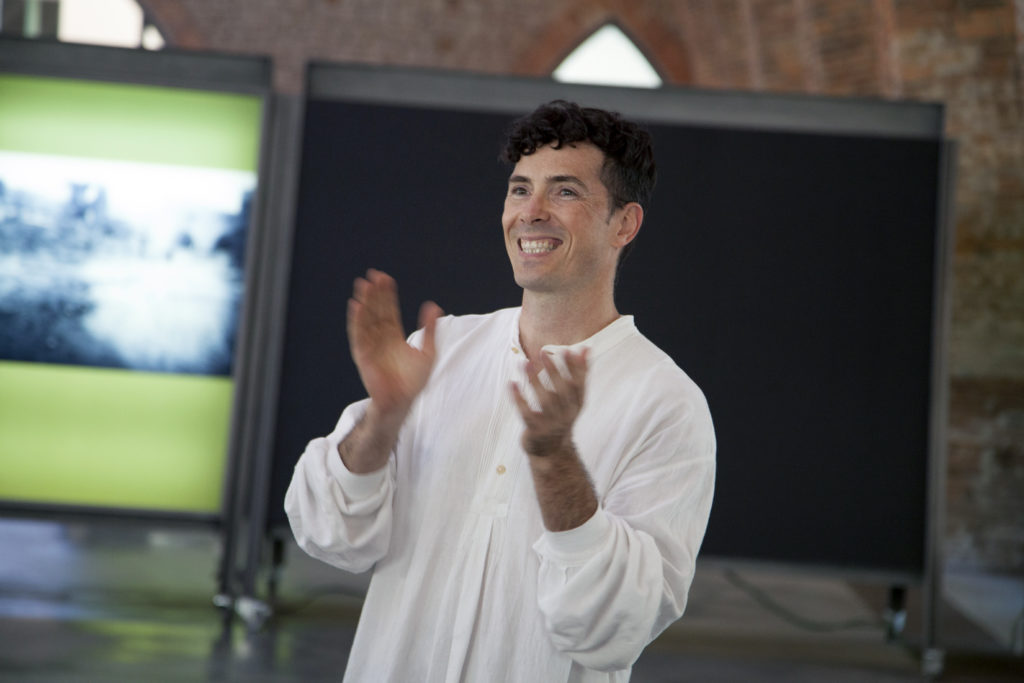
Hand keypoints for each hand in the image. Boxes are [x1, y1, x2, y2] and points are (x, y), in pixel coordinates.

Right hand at [347, 269, 441, 421]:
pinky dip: (357, 320)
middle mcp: (380, 338)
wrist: (403, 401)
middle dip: (375, 294)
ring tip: (363, 285)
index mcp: (394, 336)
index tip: (385, 278)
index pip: (389, 310)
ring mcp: (371, 345)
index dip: (387, 295)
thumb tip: (434, 305)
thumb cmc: (414, 381)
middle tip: (374, 275)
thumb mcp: (428, 352)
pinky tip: (356, 306)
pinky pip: (359, 335)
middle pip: (376, 311)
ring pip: (366, 319)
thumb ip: (429, 329)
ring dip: (365, 302)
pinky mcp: (363, 355)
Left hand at [511, 348, 587, 455]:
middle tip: (542, 352)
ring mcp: (551, 424)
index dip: (576, 368)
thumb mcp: (573, 398)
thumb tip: (585, 348)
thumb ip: (579, 374)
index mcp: (577, 405)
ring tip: (525, 363)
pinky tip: (512, 383)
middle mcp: (567, 415)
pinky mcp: (535, 431)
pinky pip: (526, 413)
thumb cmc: (561, 415)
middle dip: (553, 371)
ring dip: (534, 380)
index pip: (579, 385)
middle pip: (562, 392)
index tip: (569, 350)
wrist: (551, 450)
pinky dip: (519, 398)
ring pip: (544, 400)